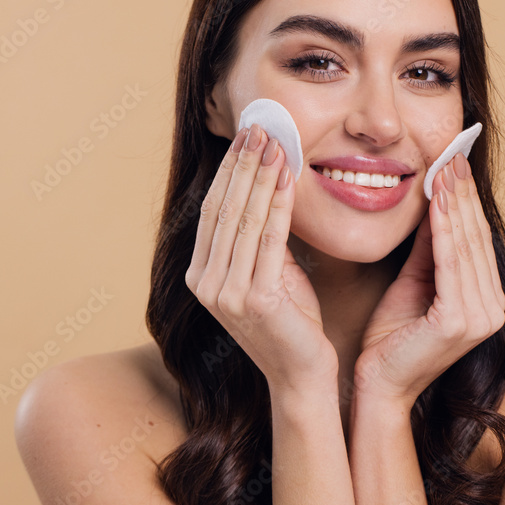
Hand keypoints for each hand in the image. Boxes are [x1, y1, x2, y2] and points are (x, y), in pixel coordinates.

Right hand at [185, 124, 337, 391]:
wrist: (302, 376)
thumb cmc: (290, 324)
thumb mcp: (267, 275)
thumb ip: (258, 241)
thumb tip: (267, 188)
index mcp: (202, 277)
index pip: (212, 212)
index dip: (228, 172)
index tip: (245, 139)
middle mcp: (207, 285)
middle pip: (225, 210)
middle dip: (243, 165)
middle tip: (259, 128)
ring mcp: (228, 295)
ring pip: (246, 220)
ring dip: (261, 177)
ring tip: (275, 143)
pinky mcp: (256, 301)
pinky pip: (270, 240)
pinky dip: (280, 204)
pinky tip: (289, 178)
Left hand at [354, 152, 504, 408]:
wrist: (376, 384)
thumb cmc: (390, 337)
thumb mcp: (414, 281)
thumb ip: (429, 248)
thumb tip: (435, 202)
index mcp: (486, 300)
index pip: (476, 239)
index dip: (465, 200)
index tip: (452, 163)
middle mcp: (492, 308)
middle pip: (475, 237)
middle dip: (462, 194)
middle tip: (451, 155)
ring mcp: (480, 317)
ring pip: (465, 245)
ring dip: (454, 204)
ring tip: (443, 170)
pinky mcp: (459, 322)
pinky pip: (450, 265)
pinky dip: (444, 230)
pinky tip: (437, 204)